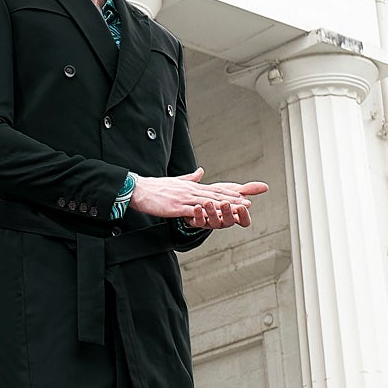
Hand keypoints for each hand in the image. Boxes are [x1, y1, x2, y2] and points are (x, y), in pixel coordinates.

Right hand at [130, 170, 264, 227]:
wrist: (139, 190)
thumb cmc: (155, 188)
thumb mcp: (176, 181)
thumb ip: (190, 177)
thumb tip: (200, 171)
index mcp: (191, 186)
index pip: (214, 189)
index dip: (230, 193)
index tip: (243, 196)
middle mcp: (190, 191)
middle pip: (215, 195)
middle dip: (233, 199)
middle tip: (248, 203)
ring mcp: (184, 199)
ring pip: (208, 202)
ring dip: (225, 205)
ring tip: (238, 208)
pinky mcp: (176, 207)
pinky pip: (193, 211)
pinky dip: (206, 213)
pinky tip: (215, 216)